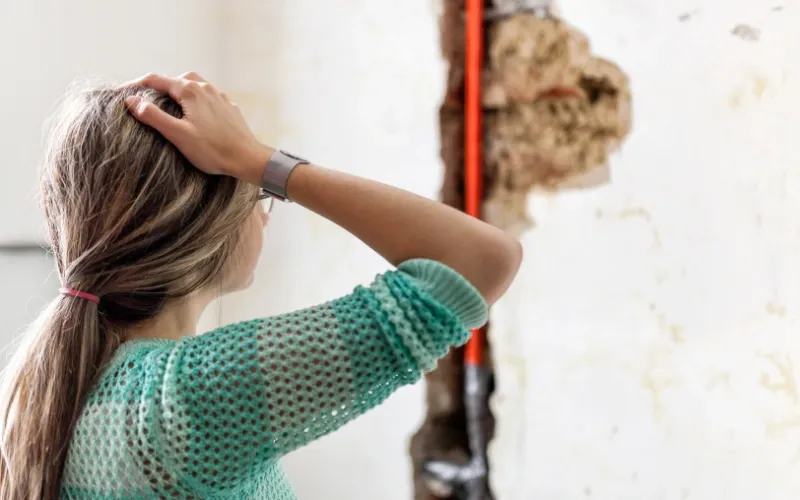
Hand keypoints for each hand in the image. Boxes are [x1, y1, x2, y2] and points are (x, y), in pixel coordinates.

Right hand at [124, 72, 271, 181]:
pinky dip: (194, 98)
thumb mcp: (178, 135)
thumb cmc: (213, 150)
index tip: (120, 93)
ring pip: (193, 84)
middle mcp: (205, 87)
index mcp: (190, 90)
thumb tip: (131, 100)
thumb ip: (154, 116)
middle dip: (157, 86)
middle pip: (175, 79)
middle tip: (143, 97)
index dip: (135, 85)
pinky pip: (207, 96)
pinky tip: (193, 111)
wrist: (248, 158)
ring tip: (167, 102)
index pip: (155, 80)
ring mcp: (219, 96)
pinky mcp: (229, 107)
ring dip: (177, 90)